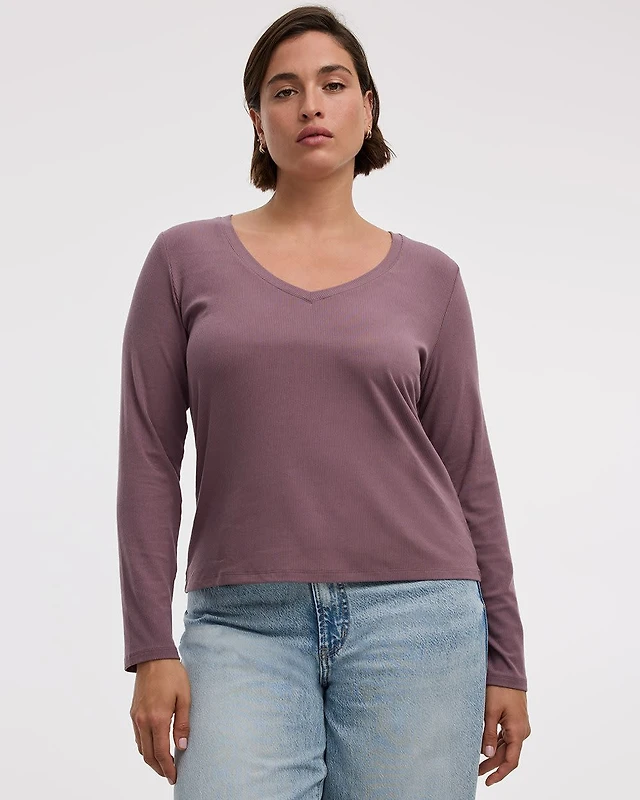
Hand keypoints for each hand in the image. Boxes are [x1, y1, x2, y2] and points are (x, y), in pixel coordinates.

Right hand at [130, 658, 191, 785]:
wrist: (153, 657)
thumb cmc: (172, 675)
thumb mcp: (185, 697)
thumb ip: (183, 724)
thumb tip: (182, 747)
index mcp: (158, 718)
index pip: (160, 752)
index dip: (167, 768)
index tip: (174, 777)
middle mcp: (143, 721)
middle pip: (148, 755)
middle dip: (159, 768)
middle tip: (170, 775)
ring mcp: (136, 717)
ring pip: (141, 748)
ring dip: (151, 759)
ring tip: (163, 764)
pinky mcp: (133, 713)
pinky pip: (137, 737)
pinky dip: (145, 747)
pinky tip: (154, 746)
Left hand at [478, 685, 530, 785]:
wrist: (508, 671)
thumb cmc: (499, 689)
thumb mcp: (490, 712)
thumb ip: (488, 735)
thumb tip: (487, 755)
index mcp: (518, 731)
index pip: (511, 761)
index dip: (500, 773)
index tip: (488, 782)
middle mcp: (522, 731)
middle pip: (508, 755)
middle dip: (493, 765)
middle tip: (476, 772)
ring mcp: (519, 726)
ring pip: (507, 747)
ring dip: (494, 755)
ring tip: (479, 764)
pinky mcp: (515, 721)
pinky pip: (507, 738)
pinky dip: (497, 744)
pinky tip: (486, 748)